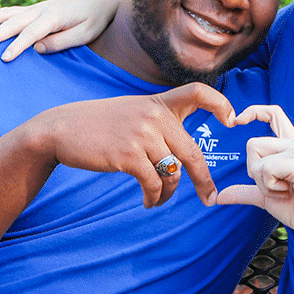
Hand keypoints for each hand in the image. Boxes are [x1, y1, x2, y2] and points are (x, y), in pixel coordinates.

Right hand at [0, 0, 119, 61]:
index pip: (32, 33)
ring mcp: (36, 8)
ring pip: (8, 13)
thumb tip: (37, 48)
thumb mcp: (85, 34)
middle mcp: (41, 10)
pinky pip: (10, 11)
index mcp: (54, 18)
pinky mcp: (34, 9)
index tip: (4, 58)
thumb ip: (62, 41)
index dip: (18, 46)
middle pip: (14, 22)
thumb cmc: (94, 20)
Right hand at [28, 82, 235, 207]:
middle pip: (192, 152)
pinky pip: (154, 183)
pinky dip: (154, 198)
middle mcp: (154, 116)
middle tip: (210, 198)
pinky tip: (148, 202)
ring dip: (169, 194)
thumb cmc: (99, 125)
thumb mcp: (132, 112)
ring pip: (173, 173)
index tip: (232, 120)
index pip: (198, 91)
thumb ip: (158, 122)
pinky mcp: (128, 155)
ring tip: (158, 200)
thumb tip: (182, 154)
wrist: (61, 129)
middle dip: (204, 180)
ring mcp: (142, 135)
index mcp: (158, 103)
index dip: (220, 103)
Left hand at [216, 105, 293, 242]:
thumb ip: (245, 191)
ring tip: (284, 190)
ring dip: (263, 183)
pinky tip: (289, 192)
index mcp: (290, 145)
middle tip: (276, 186)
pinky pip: (266, 170)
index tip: (237, 120)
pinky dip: (270, 187)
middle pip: (252, 144)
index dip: (254, 111)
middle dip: (254, 172)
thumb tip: (219, 196)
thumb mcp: (266, 197)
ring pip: (257, 160)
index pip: (273, 113)